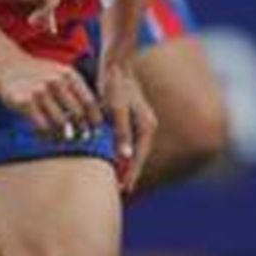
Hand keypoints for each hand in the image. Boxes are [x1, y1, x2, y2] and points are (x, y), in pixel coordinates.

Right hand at [0, 51, 102, 144]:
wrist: (7, 64)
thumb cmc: (37, 73)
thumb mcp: (59, 72)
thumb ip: (75, 88)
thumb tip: (94, 115)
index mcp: (69, 74)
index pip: (89, 102)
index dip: (95, 120)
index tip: (95, 130)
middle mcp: (56, 81)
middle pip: (77, 114)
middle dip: (81, 131)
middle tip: (80, 138)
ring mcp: (40, 91)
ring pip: (60, 123)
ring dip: (64, 136)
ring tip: (63, 140)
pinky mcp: (24, 102)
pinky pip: (42, 126)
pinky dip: (47, 136)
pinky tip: (47, 138)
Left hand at [99, 61, 156, 191]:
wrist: (115, 63)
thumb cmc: (114, 84)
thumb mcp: (116, 107)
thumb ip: (121, 131)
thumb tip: (125, 156)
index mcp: (146, 127)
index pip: (138, 158)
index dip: (130, 175)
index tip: (122, 191)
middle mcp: (146, 126)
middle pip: (137, 157)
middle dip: (128, 174)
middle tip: (119, 193)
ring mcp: (139, 122)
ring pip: (132, 150)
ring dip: (124, 165)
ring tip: (115, 181)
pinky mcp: (130, 117)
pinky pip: (127, 141)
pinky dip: (120, 152)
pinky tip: (110, 159)